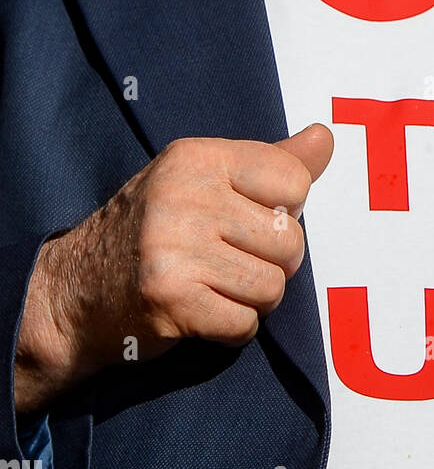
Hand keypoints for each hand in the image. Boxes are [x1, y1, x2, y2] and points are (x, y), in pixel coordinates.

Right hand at [14, 124, 332, 413]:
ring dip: (253, 299)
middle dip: (272, 263)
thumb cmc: (155, 229)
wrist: (74, 292)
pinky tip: (203, 313)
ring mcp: (173, 248)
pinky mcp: (169, 300)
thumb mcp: (205, 179)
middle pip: (291, 240)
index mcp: (197, 156)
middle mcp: (184, 196)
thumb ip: (271, 162)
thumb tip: (325, 139)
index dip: (286, 210)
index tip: (251, 219)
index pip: (294, 180)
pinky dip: (232, 329)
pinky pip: (244, 324)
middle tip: (231, 262)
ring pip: (272, 287)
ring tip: (217, 287)